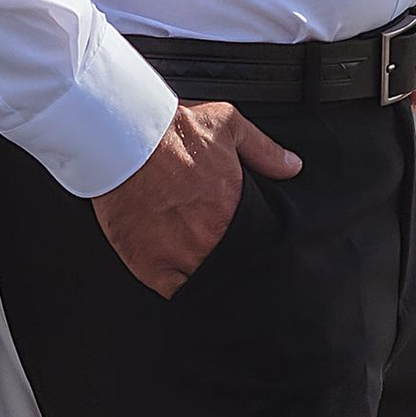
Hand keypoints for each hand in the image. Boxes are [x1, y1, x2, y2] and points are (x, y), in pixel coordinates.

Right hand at [94, 98, 301, 297]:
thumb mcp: (229, 126)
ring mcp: (181, 257)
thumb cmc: (171, 131)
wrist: (123, 139)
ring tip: (194, 260)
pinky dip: (175, 286)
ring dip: (202, 273)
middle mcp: (211, 239)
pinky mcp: (150, 265)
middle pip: (228, 264)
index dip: (249, 246)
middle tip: (211, 244)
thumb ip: (264, 151)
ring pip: (203, 280)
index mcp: (232, 211)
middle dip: (226, 259)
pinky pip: (171, 290)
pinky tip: (174, 275)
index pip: (253, 244)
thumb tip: (291, 166)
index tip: (242, 241)